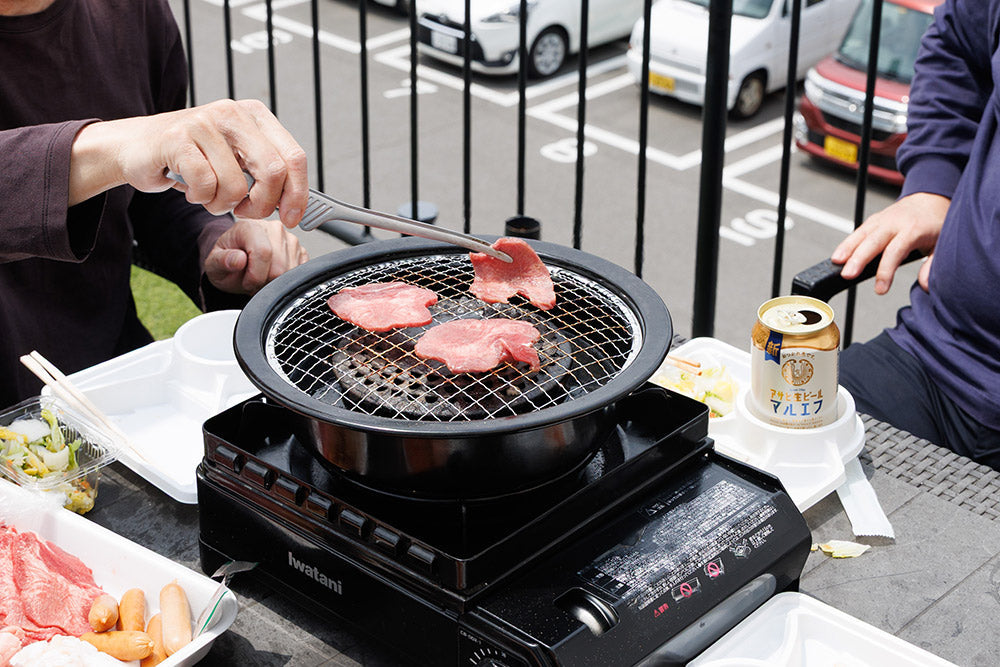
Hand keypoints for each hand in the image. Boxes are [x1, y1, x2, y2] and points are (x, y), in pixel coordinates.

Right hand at [69, 99, 307, 227]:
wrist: (137, 148)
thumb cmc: (192, 159)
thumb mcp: (237, 160)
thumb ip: (267, 175)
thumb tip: (297, 208)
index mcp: (256, 116)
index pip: (294, 157)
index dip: (298, 193)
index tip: (293, 218)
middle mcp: (233, 113)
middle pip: (273, 172)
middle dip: (262, 205)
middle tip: (244, 211)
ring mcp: (204, 122)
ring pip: (237, 186)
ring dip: (222, 205)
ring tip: (208, 195)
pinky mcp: (177, 138)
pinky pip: (206, 186)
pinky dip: (200, 199)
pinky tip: (190, 189)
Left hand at [204, 218, 308, 293]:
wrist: (237, 262)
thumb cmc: (227, 262)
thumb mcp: (214, 265)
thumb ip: (222, 261)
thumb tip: (238, 259)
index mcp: (251, 226)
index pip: (263, 252)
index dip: (255, 276)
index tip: (246, 282)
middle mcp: (273, 228)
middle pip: (279, 266)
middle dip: (265, 281)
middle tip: (252, 281)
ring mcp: (290, 239)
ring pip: (291, 271)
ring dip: (275, 282)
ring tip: (261, 277)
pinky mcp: (301, 250)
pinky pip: (300, 272)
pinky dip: (286, 280)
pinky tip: (273, 275)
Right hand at [831, 192, 948, 293]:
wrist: (931, 199)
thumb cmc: (936, 223)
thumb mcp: (942, 244)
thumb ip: (933, 265)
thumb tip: (926, 285)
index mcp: (913, 229)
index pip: (895, 252)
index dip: (885, 271)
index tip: (880, 290)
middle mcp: (895, 222)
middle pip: (873, 241)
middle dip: (858, 259)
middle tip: (847, 275)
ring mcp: (883, 219)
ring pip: (862, 234)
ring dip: (847, 249)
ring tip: (836, 263)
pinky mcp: (874, 219)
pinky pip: (859, 231)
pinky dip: (847, 243)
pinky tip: (838, 255)